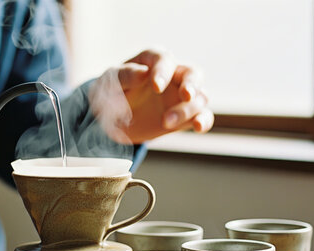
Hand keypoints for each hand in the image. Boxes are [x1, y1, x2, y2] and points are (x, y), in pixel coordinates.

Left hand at [89, 49, 213, 143]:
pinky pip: (202, 116)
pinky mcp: (185, 116)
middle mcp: (172, 75)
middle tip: (185, 95)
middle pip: (193, 73)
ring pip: (199, 97)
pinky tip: (197, 126)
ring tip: (165, 122)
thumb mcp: (109, 83)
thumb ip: (124, 76)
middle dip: (191, 84)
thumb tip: (143, 73)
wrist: (111, 118)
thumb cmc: (110, 92)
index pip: (164, 60)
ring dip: (187, 110)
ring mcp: (181, 96)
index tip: (155, 87)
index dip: (163, 71)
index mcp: (152, 61)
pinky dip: (203, 121)